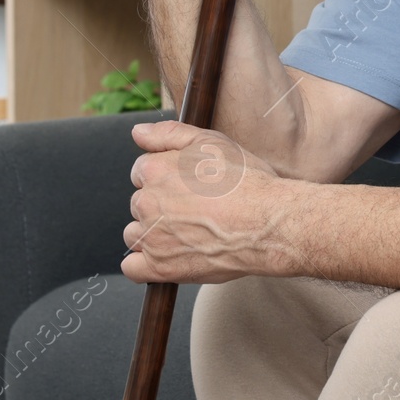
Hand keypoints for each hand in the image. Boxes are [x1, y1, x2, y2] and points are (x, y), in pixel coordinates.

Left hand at [121, 119, 294, 284]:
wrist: (267, 223)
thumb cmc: (246, 181)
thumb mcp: (211, 142)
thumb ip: (168, 133)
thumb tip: (137, 132)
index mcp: (154, 170)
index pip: (142, 172)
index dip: (165, 177)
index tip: (187, 187)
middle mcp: (146, 202)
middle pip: (139, 203)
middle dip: (160, 205)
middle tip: (193, 209)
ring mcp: (151, 237)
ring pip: (135, 234)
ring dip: (153, 234)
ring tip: (187, 233)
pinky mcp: (160, 267)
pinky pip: (132, 268)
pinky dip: (144, 265)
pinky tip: (168, 257)